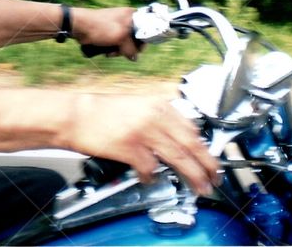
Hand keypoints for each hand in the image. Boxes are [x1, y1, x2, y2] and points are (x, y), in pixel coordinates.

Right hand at [63, 93, 219, 194]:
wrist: (77, 115)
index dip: (205, 148)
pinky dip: (153, 176)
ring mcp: (143, 132)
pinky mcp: (130, 148)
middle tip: (214, 178)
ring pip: (178, 158)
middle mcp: (155, 116)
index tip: (211, 160)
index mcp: (159, 105)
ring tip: (198, 187)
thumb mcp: (139, 106)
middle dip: (207, 165)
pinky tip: (149, 178)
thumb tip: (181, 140)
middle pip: (191, 144)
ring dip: (192, 176)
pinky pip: (150, 168)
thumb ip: (161, 120)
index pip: (192, 128)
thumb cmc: (104, 112)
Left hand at [71, 7, 139, 59]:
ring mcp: (116, 26)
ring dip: (119, 51)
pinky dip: (113, 49)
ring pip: (124, 43)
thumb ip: (131, 48)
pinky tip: (107, 52)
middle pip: (135, 39)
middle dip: (128, 48)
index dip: (142, 41)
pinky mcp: (108, 33)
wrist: (79, 27)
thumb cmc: (100, 27)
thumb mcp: (120, 37)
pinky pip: (116, 44)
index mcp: (131, 15)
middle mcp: (125, 19)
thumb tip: (134, 57)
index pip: (145, 29)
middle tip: (120, 51)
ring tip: (111, 52)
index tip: (137, 49)